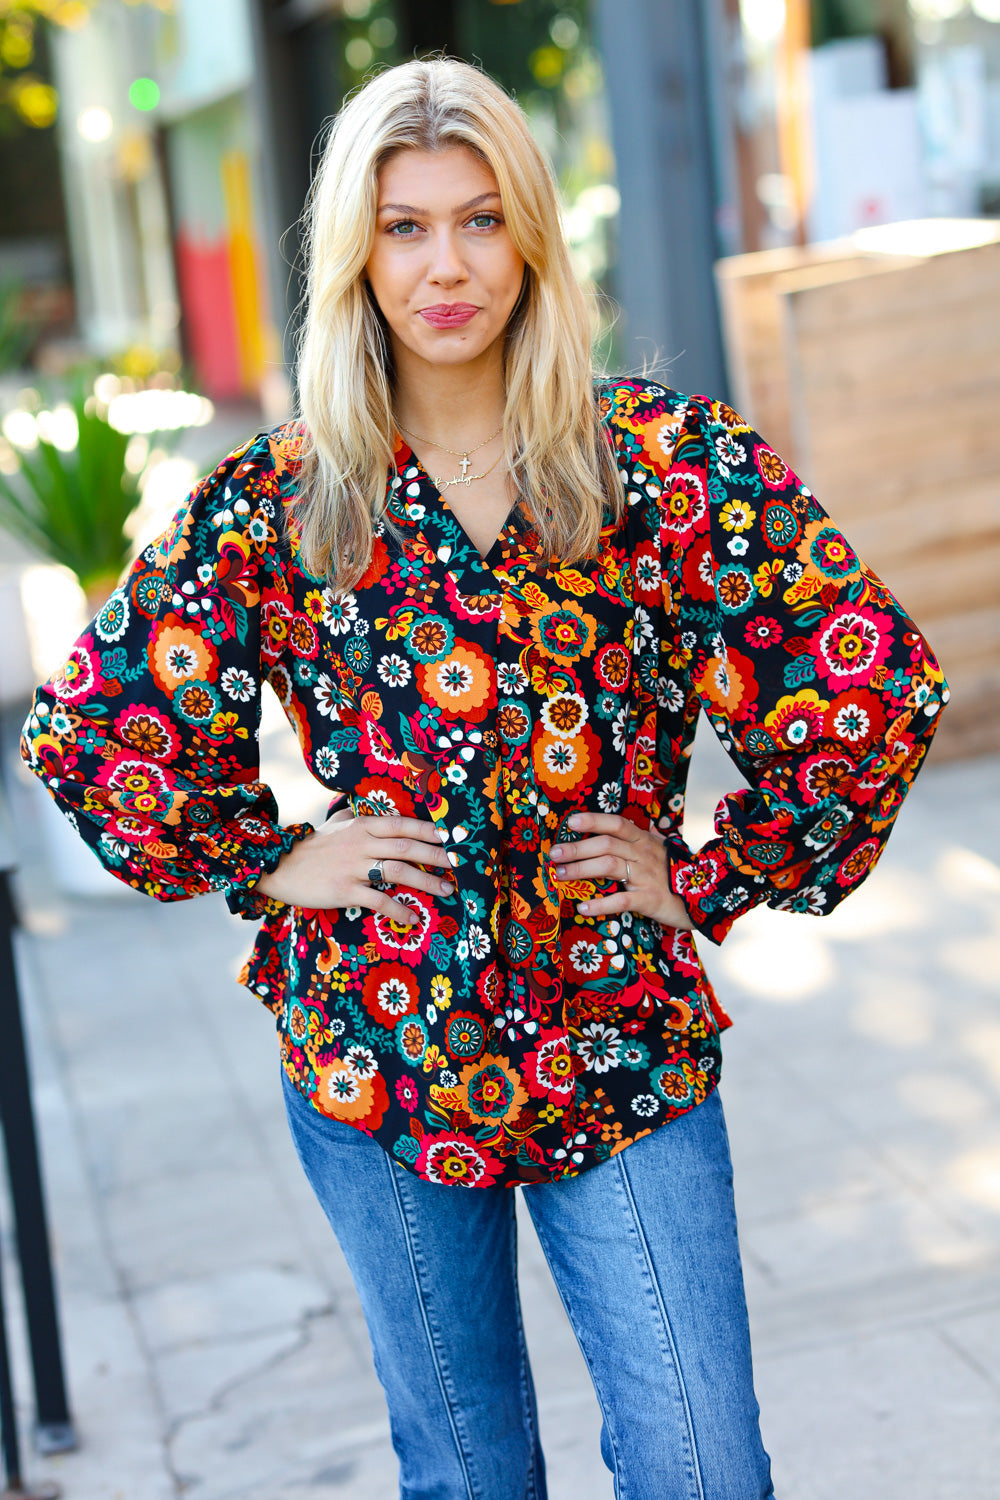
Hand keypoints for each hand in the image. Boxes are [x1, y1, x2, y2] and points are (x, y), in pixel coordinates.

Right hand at [256, 808, 454, 924]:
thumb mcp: (335, 825)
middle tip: (461, 865)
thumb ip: (354, 817)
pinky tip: (412, 918)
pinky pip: (377, 900)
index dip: (429, 829)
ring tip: (447, 891)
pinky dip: (398, 909)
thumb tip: (363, 809)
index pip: (402, 824)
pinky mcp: (344, 890)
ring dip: (426, 882)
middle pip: (406, 847)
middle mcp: (360, 843)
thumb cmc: (312, 847)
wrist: (279, 866)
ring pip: (397, 871)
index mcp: (362, 825)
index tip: (454, 835)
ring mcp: (352, 867)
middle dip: (437, 855)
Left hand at [548, 812, 693, 929]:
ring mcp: (646, 877)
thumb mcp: (656, 850)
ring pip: (609, 867)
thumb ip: (634, 841)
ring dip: (581, 870)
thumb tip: (606, 831)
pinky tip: (583, 907)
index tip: (570, 822)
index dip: (594, 820)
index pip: (617, 824)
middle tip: (553, 854)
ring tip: (560, 875)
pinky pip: (622, 900)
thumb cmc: (673, 873)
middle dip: (577, 848)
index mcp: (644, 840)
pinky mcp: (649, 900)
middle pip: (606, 845)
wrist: (704, 897)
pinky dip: (601, 904)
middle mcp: (643, 854)